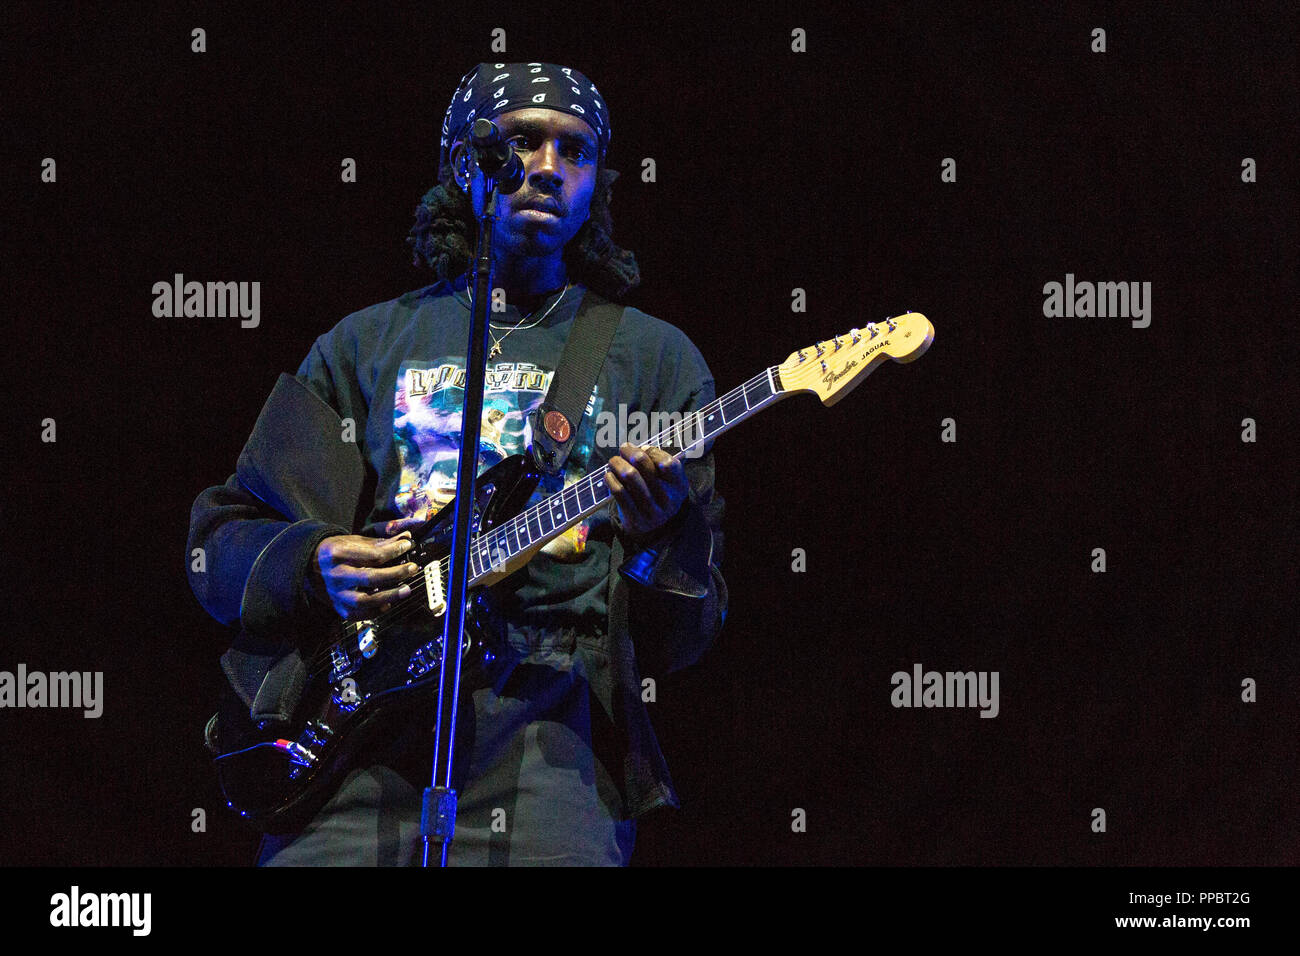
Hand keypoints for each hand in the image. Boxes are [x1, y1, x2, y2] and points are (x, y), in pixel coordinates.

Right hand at [311, 515, 425, 619]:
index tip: (408, 545)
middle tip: (412, 568)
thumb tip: (406, 538)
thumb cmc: (337, 551)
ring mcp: (335, 593)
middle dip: (395, 574)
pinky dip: (375, 611)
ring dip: (389, 596)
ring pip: (364, 600)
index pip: (372, 554)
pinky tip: (388, 603)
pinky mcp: (337, 607)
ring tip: (407, 589)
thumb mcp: (354, 541)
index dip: (393, 550)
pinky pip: (359, 614)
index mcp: (337, 553)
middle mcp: (335, 575)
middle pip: (370, 577)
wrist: (310, 566)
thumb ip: (380, 542)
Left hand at [606, 443, 688, 536]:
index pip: (667, 462)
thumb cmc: (658, 492)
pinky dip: (611, 479)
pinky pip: (619, 491)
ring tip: (614, 461)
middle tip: (623, 449)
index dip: (652, 452)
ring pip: (629, 475)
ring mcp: (652, 510)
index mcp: (680, 485)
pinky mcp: (636, 518)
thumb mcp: (667, 479)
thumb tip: (638, 448)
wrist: (653, 527)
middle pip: (643, 463)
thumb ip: (657, 460)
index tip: (643, 449)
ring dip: (617, 463)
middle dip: (629, 451)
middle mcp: (669, 499)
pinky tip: (610, 475)